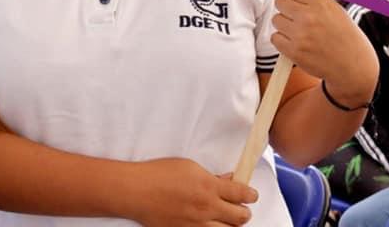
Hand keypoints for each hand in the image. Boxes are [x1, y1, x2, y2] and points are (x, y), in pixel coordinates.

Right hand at [131, 158, 256, 225]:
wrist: (137, 191)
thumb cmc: (159, 174)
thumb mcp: (189, 167)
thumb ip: (211, 175)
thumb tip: (228, 179)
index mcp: (209, 186)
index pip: (242, 194)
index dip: (251, 195)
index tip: (252, 195)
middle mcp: (207, 207)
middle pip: (241, 216)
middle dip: (245, 212)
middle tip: (242, 209)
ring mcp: (197, 224)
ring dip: (232, 226)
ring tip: (229, 220)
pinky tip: (212, 226)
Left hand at [272, 0, 374, 105]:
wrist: (352, 65)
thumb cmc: (346, 37)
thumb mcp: (336, 10)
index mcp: (321, 3)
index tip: (297, 0)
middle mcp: (309, 17)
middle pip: (280, 2)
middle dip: (287, 8)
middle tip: (296, 15)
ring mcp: (300, 35)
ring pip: (276, 20)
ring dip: (285, 24)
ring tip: (299, 30)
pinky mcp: (294, 51)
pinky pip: (275, 37)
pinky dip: (282, 40)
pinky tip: (295, 41)